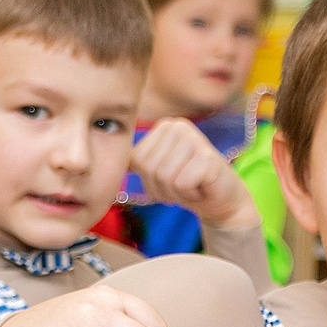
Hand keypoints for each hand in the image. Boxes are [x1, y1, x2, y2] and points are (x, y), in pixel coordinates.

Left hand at [132, 117, 255, 228]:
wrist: (222, 201)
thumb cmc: (188, 186)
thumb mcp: (158, 170)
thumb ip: (138, 161)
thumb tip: (104, 162)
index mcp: (165, 126)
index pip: (138, 161)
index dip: (150, 181)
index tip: (171, 179)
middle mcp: (179, 126)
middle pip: (150, 169)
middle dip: (164, 188)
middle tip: (184, 186)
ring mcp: (195, 139)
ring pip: (165, 177)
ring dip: (177, 193)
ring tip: (193, 186)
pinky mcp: (208, 157)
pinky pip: (181, 184)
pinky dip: (190, 194)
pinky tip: (202, 188)